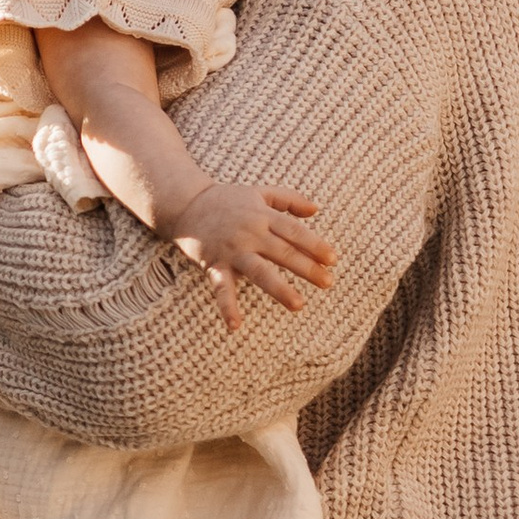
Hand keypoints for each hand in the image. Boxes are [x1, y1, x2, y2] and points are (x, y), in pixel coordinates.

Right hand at [169, 180, 333, 332]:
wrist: (186, 203)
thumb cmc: (226, 199)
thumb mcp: (259, 192)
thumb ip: (289, 198)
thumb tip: (316, 210)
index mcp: (262, 215)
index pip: (294, 231)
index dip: (314, 245)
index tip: (332, 259)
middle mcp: (249, 233)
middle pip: (283, 252)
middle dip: (307, 268)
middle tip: (328, 283)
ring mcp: (232, 250)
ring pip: (259, 271)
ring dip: (279, 288)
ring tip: (298, 305)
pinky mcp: (214, 264)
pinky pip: (221, 288)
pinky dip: (227, 307)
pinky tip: (235, 326)